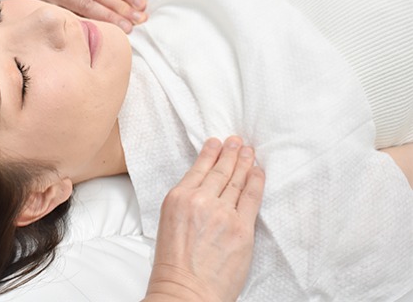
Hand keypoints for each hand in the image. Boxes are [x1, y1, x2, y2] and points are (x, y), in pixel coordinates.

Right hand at [144, 136, 264, 301]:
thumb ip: (186, 203)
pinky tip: (258, 172)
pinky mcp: (241, 227)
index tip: (218, 143)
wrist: (186, 290)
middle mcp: (199, 200)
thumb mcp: (169, 223)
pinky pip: (252, 197)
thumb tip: (205, 190)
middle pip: (220, 171)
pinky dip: (256, 181)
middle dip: (231, 153)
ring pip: (237, 180)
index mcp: (178, 198)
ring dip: (244, 163)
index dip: (211, 153)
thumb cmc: (175, 264)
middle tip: (238, 142)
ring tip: (249, 151)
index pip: (199, 168)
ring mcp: (222, 213)